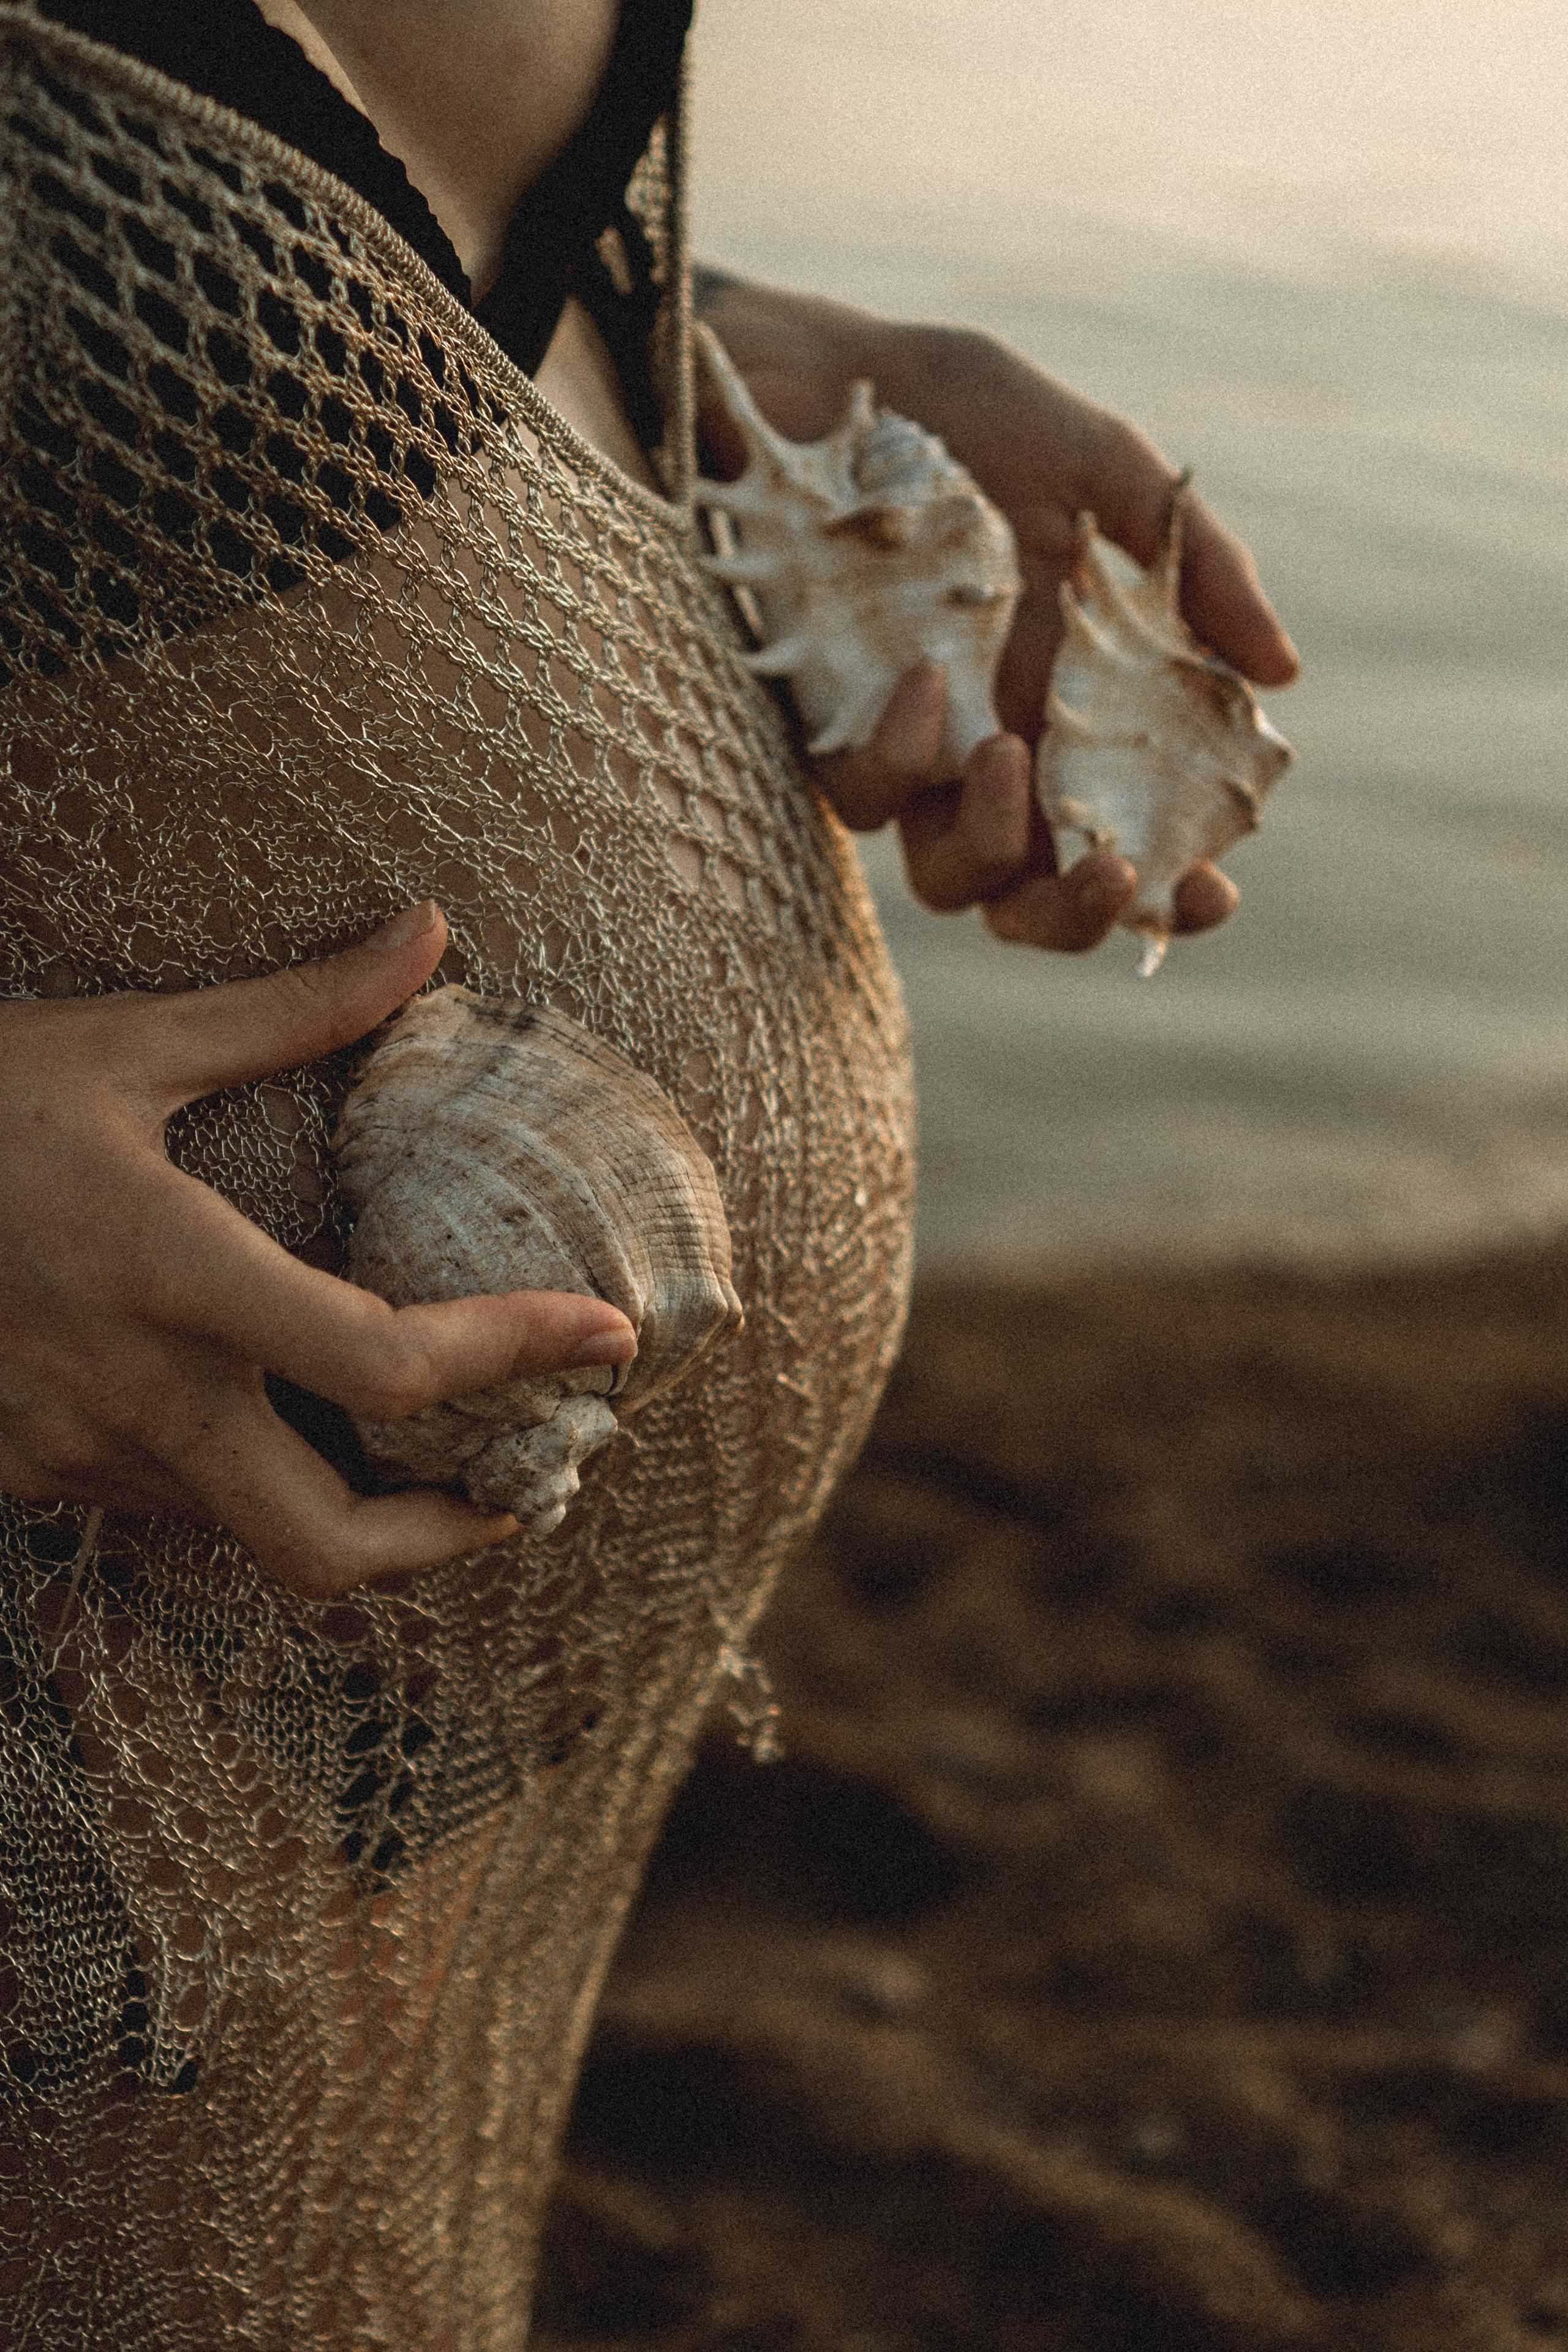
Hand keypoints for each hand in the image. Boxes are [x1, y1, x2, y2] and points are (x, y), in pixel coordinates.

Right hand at [0, 903, 635, 1594]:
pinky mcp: (31, 1475)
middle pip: (326, 1548)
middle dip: (443, 1542)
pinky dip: (247, 1481)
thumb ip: (293, 1009)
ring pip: (249, 1538)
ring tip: (419, 1450)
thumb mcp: (126, 1044)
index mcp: (171, 1271)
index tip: (606, 1335)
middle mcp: (133, 1391)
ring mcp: (74, 1452)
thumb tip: (428, 932)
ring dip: (350, 1510)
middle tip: (517, 1486)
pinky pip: (173, 1508)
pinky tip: (270, 1416)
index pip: (383, 1357)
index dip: (515, 1354)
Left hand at [694, 274, 1299, 951]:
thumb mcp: (1103, 470)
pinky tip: (925, 676)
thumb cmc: (966, 419)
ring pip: (948, 878)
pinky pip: (864, 797)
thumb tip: (1279, 671)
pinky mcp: (825, 729)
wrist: (817, 377)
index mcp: (1074, 713)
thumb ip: (1197, 567)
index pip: (1125, 837)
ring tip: (1005, 752)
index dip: (1168, 890)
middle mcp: (993, 752)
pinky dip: (902, 754)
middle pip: (1031, 900)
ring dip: (992, 843)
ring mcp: (909, 750)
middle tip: (1114, 871)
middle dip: (1078, 917)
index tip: (1212, 889)